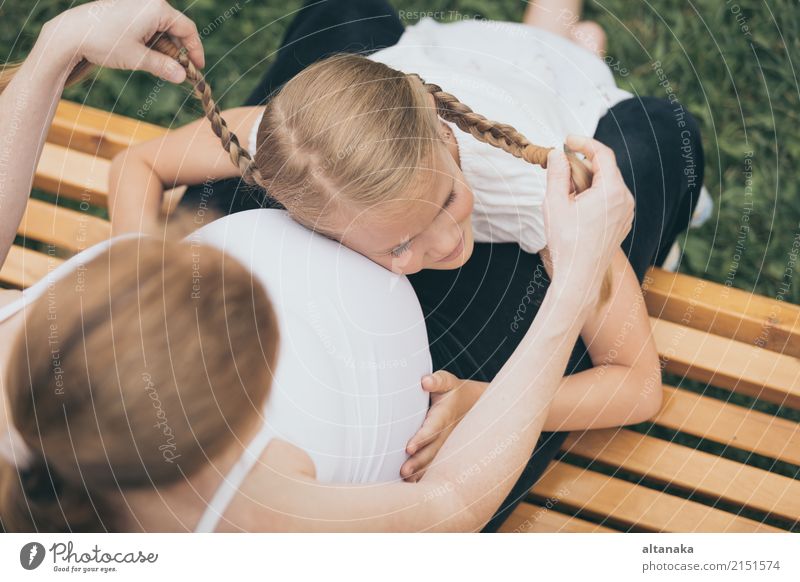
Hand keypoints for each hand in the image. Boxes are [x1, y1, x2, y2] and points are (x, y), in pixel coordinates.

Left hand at [42, 0, 203, 82]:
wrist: (71, 33)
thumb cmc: (104, 42)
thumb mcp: (137, 58)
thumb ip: (163, 67)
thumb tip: (183, 77)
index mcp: (157, 9)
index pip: (187, 29)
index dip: (195, 50)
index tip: (198, 68)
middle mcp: (149, 3)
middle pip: (176, 29)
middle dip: (179, 52)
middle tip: (181, 72)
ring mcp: (138, 5)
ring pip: (162, 29)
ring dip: (165, 49)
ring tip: (162, 68)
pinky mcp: (128, 11)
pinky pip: (149, 26)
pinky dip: (153, 43)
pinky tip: (148, 57)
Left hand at [401, 371, 485, 481]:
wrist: (475, 404)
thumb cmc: (453, 391)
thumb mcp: (448, 382)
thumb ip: (437, 380)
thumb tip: (425, 381)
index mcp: (444, 417)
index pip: (432, 429)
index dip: (421, 439)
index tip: (408, 447)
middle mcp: (446, 434)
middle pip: (431, 451)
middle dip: (418, 462)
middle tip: (403, 471)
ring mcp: (446, 445)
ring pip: (433, 462)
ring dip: (420, 472)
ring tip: (405, 481)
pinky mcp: (444, 452)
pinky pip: (435, 466)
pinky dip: (425, 477)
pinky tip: (410, 486)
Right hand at [543, 135, 633, 294]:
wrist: (579, 275)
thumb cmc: (567, 242)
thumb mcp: (555, 203)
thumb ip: (557, 173)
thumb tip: (558, 154)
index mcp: (612, 191)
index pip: (603, 154)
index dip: (584, 142)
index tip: (567, 140)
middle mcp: (625, 199)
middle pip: (605, 168)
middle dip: (582, 163)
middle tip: (559, 167)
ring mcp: (627, 212)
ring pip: (607, 184)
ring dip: (587, 180)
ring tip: (565, 191)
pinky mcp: (623, 222)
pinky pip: (610, 199)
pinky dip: (594, 194)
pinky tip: (576, 206)